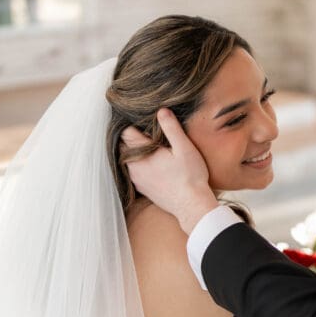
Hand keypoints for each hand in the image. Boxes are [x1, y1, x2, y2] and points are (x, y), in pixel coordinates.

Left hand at [121, 109, 217, 233]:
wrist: (191, 205)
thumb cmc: (190, 176)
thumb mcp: (184, 148)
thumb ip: (171, 128)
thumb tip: (161, 111)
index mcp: (142, 153)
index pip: (126, 132)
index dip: (134, 125)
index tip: (145, 124)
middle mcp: (134, 166)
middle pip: (124, 146)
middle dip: (133, 138)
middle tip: (149, 135)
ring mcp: (136, 179)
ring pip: (127, 160)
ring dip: (135, 153)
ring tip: (151, 149)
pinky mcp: (141, 189)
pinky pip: (133, 172)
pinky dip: (139, 166)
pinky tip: (153, 165)